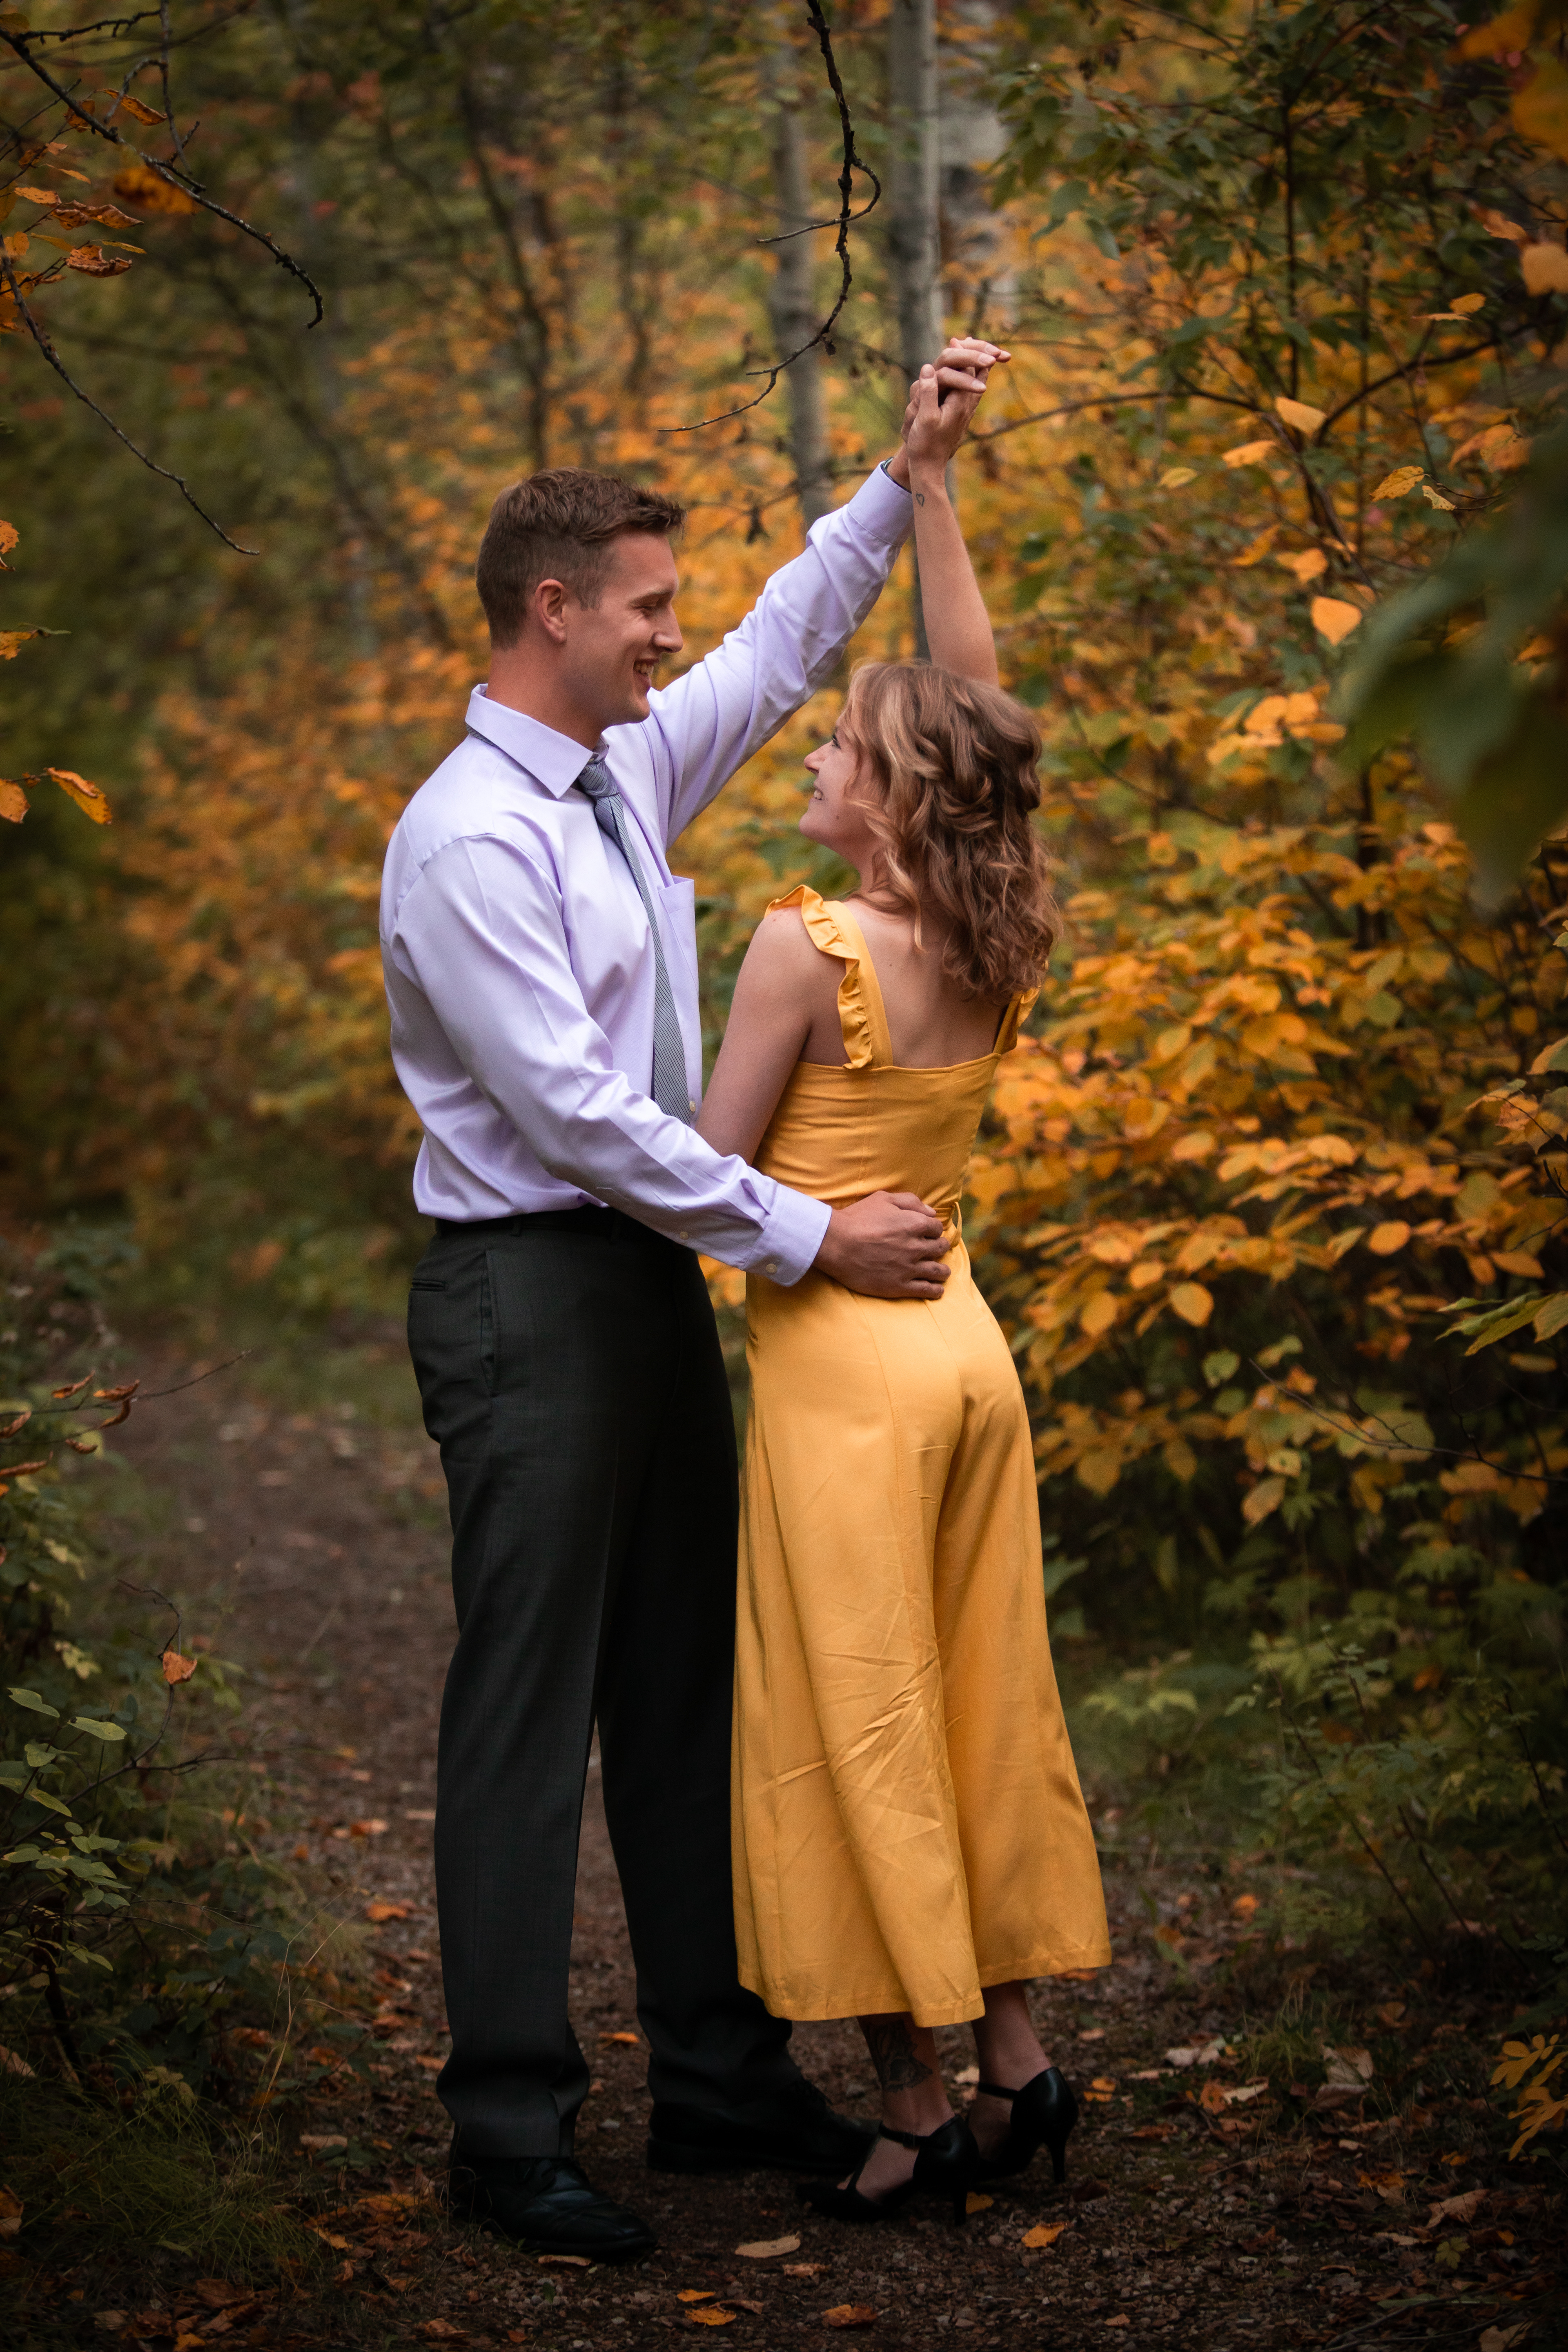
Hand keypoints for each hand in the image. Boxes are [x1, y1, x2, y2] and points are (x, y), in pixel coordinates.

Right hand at [813, 1191, 950, 1299]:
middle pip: (940, 1248)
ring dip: (943, 1271)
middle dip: (939, 1247)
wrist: (835, 1244)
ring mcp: (909, 1268)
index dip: (933, 1229)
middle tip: (935, 1250)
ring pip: (937, 1271)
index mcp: (914, 1224)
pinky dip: (935, 1290)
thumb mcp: (883, 1199)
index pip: (936, 1227)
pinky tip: (937, 1290)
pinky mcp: (899, 1286)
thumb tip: (932, 1211)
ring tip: (943, 1272)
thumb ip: (910, 1201)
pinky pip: (926, 1290)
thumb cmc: (857, 1218)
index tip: (929, 1233)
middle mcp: (916, 1246)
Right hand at [886, 337, 1007, 485]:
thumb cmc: (925, 445)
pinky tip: (965, 367)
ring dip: (973, 361)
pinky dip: (968, 373)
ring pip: (975, 378)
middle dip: (976, 351)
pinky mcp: (959, 412)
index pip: (970, 368)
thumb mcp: (924, 420)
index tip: (959, 339)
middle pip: (977, 369)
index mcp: (960, 401)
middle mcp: (966, 402)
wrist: (929, 467)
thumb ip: (928, 394)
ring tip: (967, 345)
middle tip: (969, 338)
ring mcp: (964, 407)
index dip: (967, 351)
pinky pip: (968, 387)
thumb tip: (927, 368)